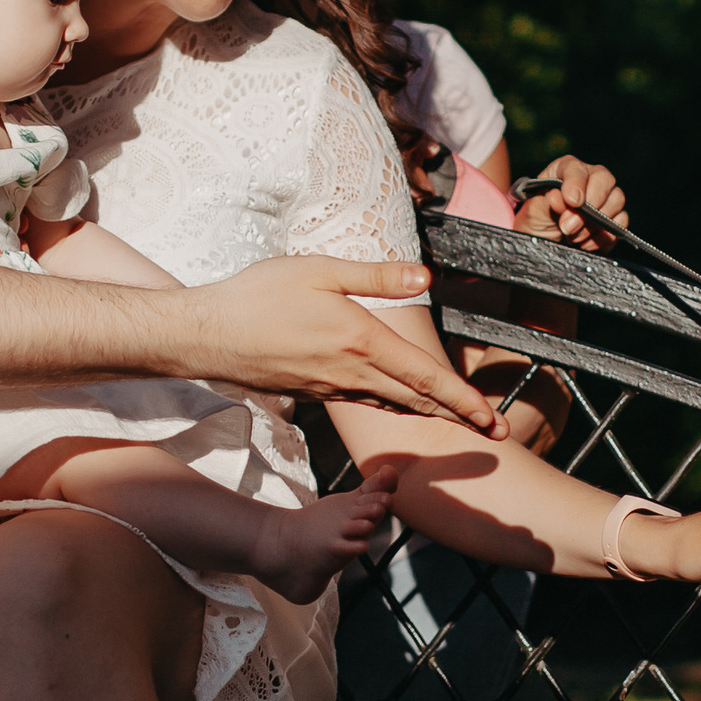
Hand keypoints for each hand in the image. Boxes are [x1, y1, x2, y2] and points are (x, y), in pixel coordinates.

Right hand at [184, 255, 507, 436]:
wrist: (206, 336)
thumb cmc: (258, 295)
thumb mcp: (320, 270)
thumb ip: (376, 275)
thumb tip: (426, 277)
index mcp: (360, 340)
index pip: (424, 377)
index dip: (462, 398)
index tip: (491, 417)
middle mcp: (350, 372)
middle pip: (416, 400)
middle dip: (458, 415)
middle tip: (494, 431)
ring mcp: (330, 387)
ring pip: (391, 404)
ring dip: (429, 413)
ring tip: (458, 418)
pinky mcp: (312, 391)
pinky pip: (364, 401)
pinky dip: (393, 406)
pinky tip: (399, 401)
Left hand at [516, 156, 627, 248]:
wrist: (546, 242)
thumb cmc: (537, 220)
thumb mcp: (533, 211)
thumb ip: (545, 203)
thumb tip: (559, 198)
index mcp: (566, 169)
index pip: (576, 168)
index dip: (575, 184)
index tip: (571, 201)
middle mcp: (590, 178)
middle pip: (605, 179)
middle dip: (590, 205)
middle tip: (568, 226)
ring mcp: (605, 197)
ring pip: (616, 200)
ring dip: (594, 223)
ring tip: (572, 236)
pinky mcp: (614, 219)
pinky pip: (620, 223)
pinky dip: (603, 237)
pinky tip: (584, 244)